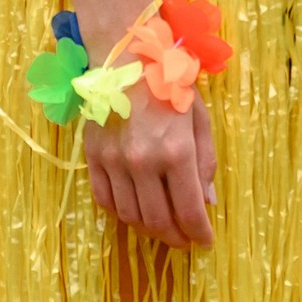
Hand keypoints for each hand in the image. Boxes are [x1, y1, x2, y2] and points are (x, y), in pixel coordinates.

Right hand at [85, 90, 217, 244]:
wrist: (125, 59)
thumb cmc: (169, 85)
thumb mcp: (199, 119)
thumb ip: (205, 161)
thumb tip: (207, 201)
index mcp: (176, 151)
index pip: (189, 210)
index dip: (199, 232)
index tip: (205, 242)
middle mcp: (143, 162)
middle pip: (158, 220)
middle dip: (175, 237)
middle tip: (185, 240)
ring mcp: (114, 162)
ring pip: (130, 216)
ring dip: (148, 229)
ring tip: (162, 228)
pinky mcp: (94, 158)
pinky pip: (104, 200)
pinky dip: (120, 214)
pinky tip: (134, 212)